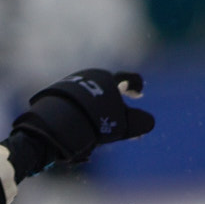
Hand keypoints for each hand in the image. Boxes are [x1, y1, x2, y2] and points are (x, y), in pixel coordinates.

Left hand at [12, 68, 155, 164]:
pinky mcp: (56, 95)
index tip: (139, 94)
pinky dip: (80, 112)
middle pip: (108, 86)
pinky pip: (74, 102)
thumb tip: (149, 123)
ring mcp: (71, 84)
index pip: (129, 78)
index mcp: (108, 78)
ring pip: (90, 95)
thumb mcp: (122, 125)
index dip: (136, 86)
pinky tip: (79, 127)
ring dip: (96, 108)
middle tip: (118, 115)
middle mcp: (89, 76)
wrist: (55, 122)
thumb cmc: (94, 122)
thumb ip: (139, 123)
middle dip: (115, 100)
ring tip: (97, 126)